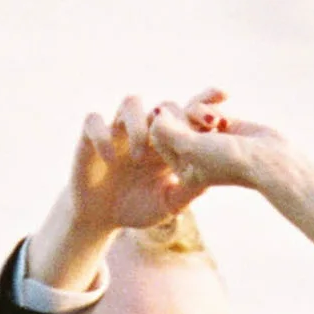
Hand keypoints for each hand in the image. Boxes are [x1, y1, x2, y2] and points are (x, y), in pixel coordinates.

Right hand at [28, 95, 211, 290]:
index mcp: (168, 142)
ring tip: (140, 155)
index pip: (187, 113)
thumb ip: (189, 190)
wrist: (101, 217)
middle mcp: (145, 130)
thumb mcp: (168, 204)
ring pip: (130, 103)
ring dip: (138, 124)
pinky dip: (103, 136)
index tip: (223, 96)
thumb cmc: (138, 208)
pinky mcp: (90, 137)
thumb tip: (213, 175)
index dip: (203, 101)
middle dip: (175, 115)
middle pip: (163, 105)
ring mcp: (118, 131)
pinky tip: (111, 159)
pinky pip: (94, 122)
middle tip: (182, 132)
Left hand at [148, 96, 289, 197]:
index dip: (164, 125)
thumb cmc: (229, 160)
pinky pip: (206, 105)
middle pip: (172, 124)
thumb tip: (157, 113)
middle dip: (185, 116)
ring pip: (189, 112)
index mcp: (182, 169)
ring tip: (217, 121)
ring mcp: (208, 140)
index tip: (180, 124)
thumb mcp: (191, 147)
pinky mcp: (223, 125)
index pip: (158, 139)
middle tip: (205, 123)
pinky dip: (212, 102)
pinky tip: (225, 101)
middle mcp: (193, 156)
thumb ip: (167, 131)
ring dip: (200, 109)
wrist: (270, 159)